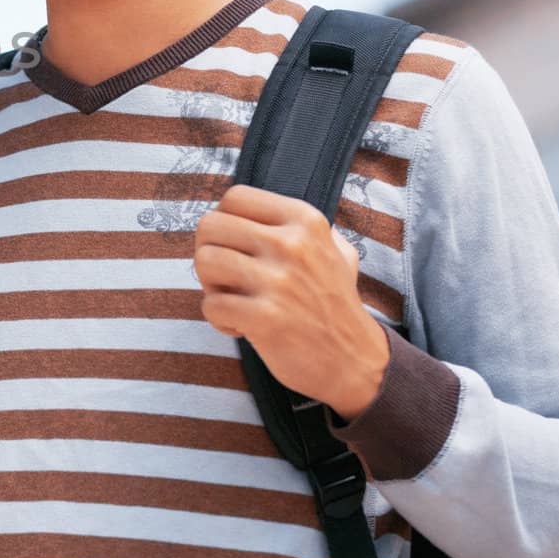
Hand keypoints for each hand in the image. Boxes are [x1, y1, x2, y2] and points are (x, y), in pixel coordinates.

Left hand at [194, 184, 388, 419]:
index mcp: (305, 219)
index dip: (224, 223)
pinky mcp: (265, 318)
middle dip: (210, 252)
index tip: (237, 248)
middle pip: (209, 226)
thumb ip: (296, 224)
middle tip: (229, 277)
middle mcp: (292, 244)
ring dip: (210, 285)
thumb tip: (244, 207)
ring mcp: (279, 281)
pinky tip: (240, 326)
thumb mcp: (333, 248)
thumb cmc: (332, 302)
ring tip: (233, 299)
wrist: (355, 360)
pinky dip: (218, 319)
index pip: (234, 198)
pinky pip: (210, 305)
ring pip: (203, 260)